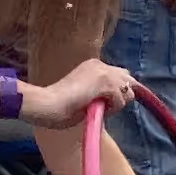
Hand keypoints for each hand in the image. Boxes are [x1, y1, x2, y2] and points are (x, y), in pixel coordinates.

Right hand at [22, 60, 138, 129]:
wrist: (47, 105)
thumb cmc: (60, 107)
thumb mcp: (86, 96)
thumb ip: (101, 93)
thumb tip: (120, 97)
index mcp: (93, 65)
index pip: (119, 74)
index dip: (120, 90)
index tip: (116, 103)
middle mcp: (100, 64)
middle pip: (127, 79)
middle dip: (123, 95)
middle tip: (107, 108)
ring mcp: (103, 72)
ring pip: (127, 91)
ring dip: (116, 104)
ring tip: (97, 109)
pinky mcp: (104, 82)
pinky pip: (120, 100)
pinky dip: (112, 110)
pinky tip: (95, 110)